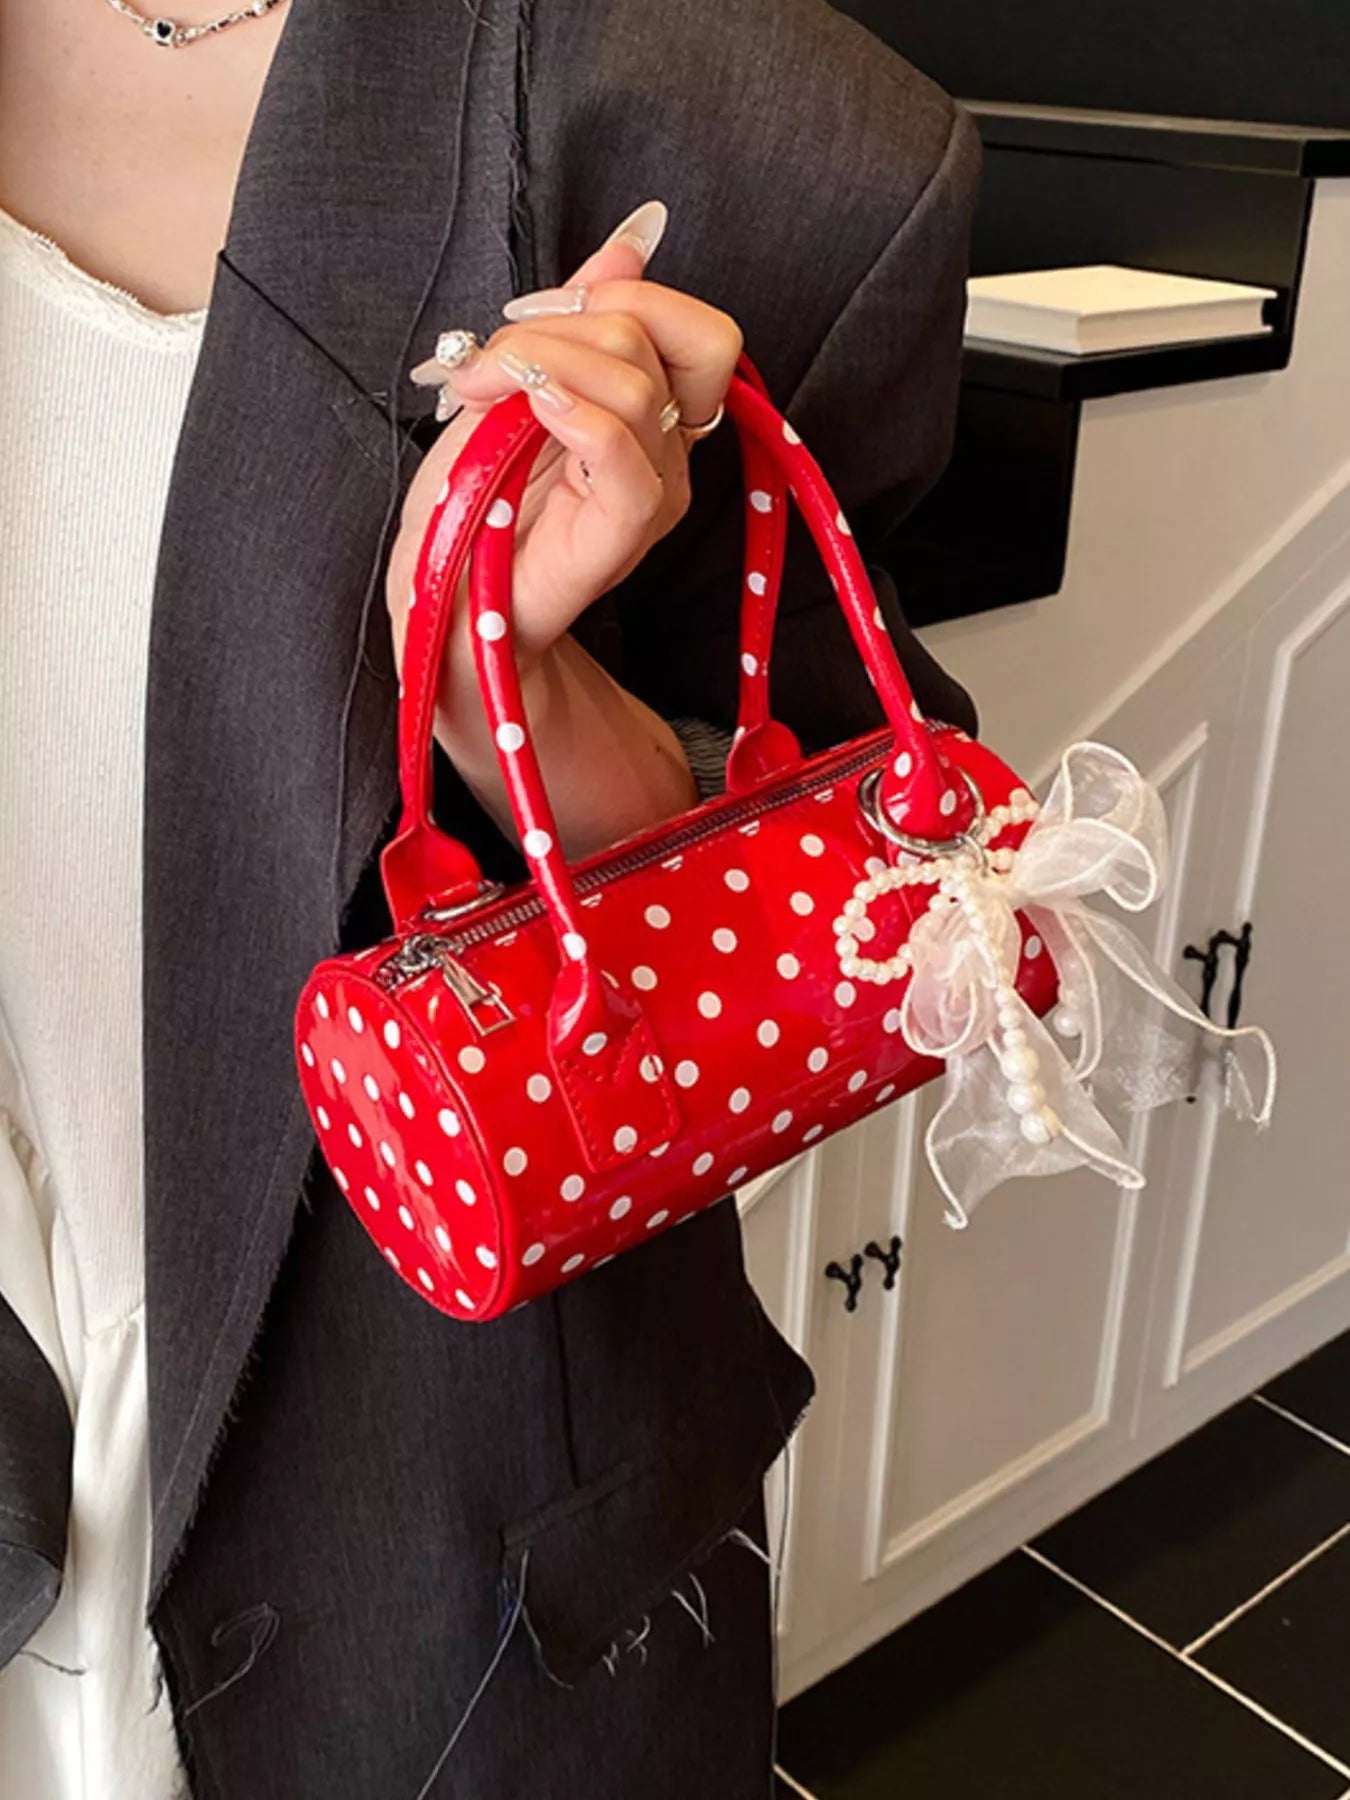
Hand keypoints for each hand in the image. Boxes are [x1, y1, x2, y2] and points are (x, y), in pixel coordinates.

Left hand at [384, 199, 742, 745]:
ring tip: (481, 396)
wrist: (443, 604)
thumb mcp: (513, 384)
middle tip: (484, 367)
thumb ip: (576, 318)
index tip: (522, 323)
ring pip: (635, 382)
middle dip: (556, 328)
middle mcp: (667, 453)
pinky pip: (623, 449)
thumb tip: (633, 243)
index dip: (615, 295)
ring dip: (540, 365)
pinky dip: (571, 413)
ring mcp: (653, 494)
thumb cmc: (470, 510)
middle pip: (657, 337)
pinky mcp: (624, 532)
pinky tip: (525, 416)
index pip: (690, 324)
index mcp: (652, 414)